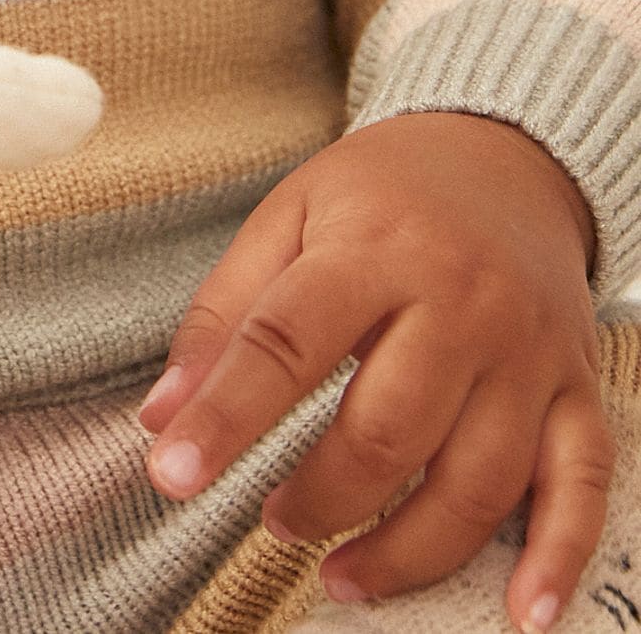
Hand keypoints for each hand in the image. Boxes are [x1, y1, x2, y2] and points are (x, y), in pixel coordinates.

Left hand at [136, 113, 609, 630]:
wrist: (505, 154)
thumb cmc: (384, 194)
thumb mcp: (289, 214)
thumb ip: (225, 312)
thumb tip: (162, 415)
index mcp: (374, 249)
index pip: (286, 341)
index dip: (225, 415)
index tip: (172, 472)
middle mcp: (461, 302)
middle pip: (388, 429)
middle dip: (320, 496)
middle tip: (272, 520)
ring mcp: (528, 352)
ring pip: (477, 480)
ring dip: (406, 551)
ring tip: (342, 573)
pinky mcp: (577, 388)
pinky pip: (580, 484)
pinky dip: (558, 557)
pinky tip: (522, 613)